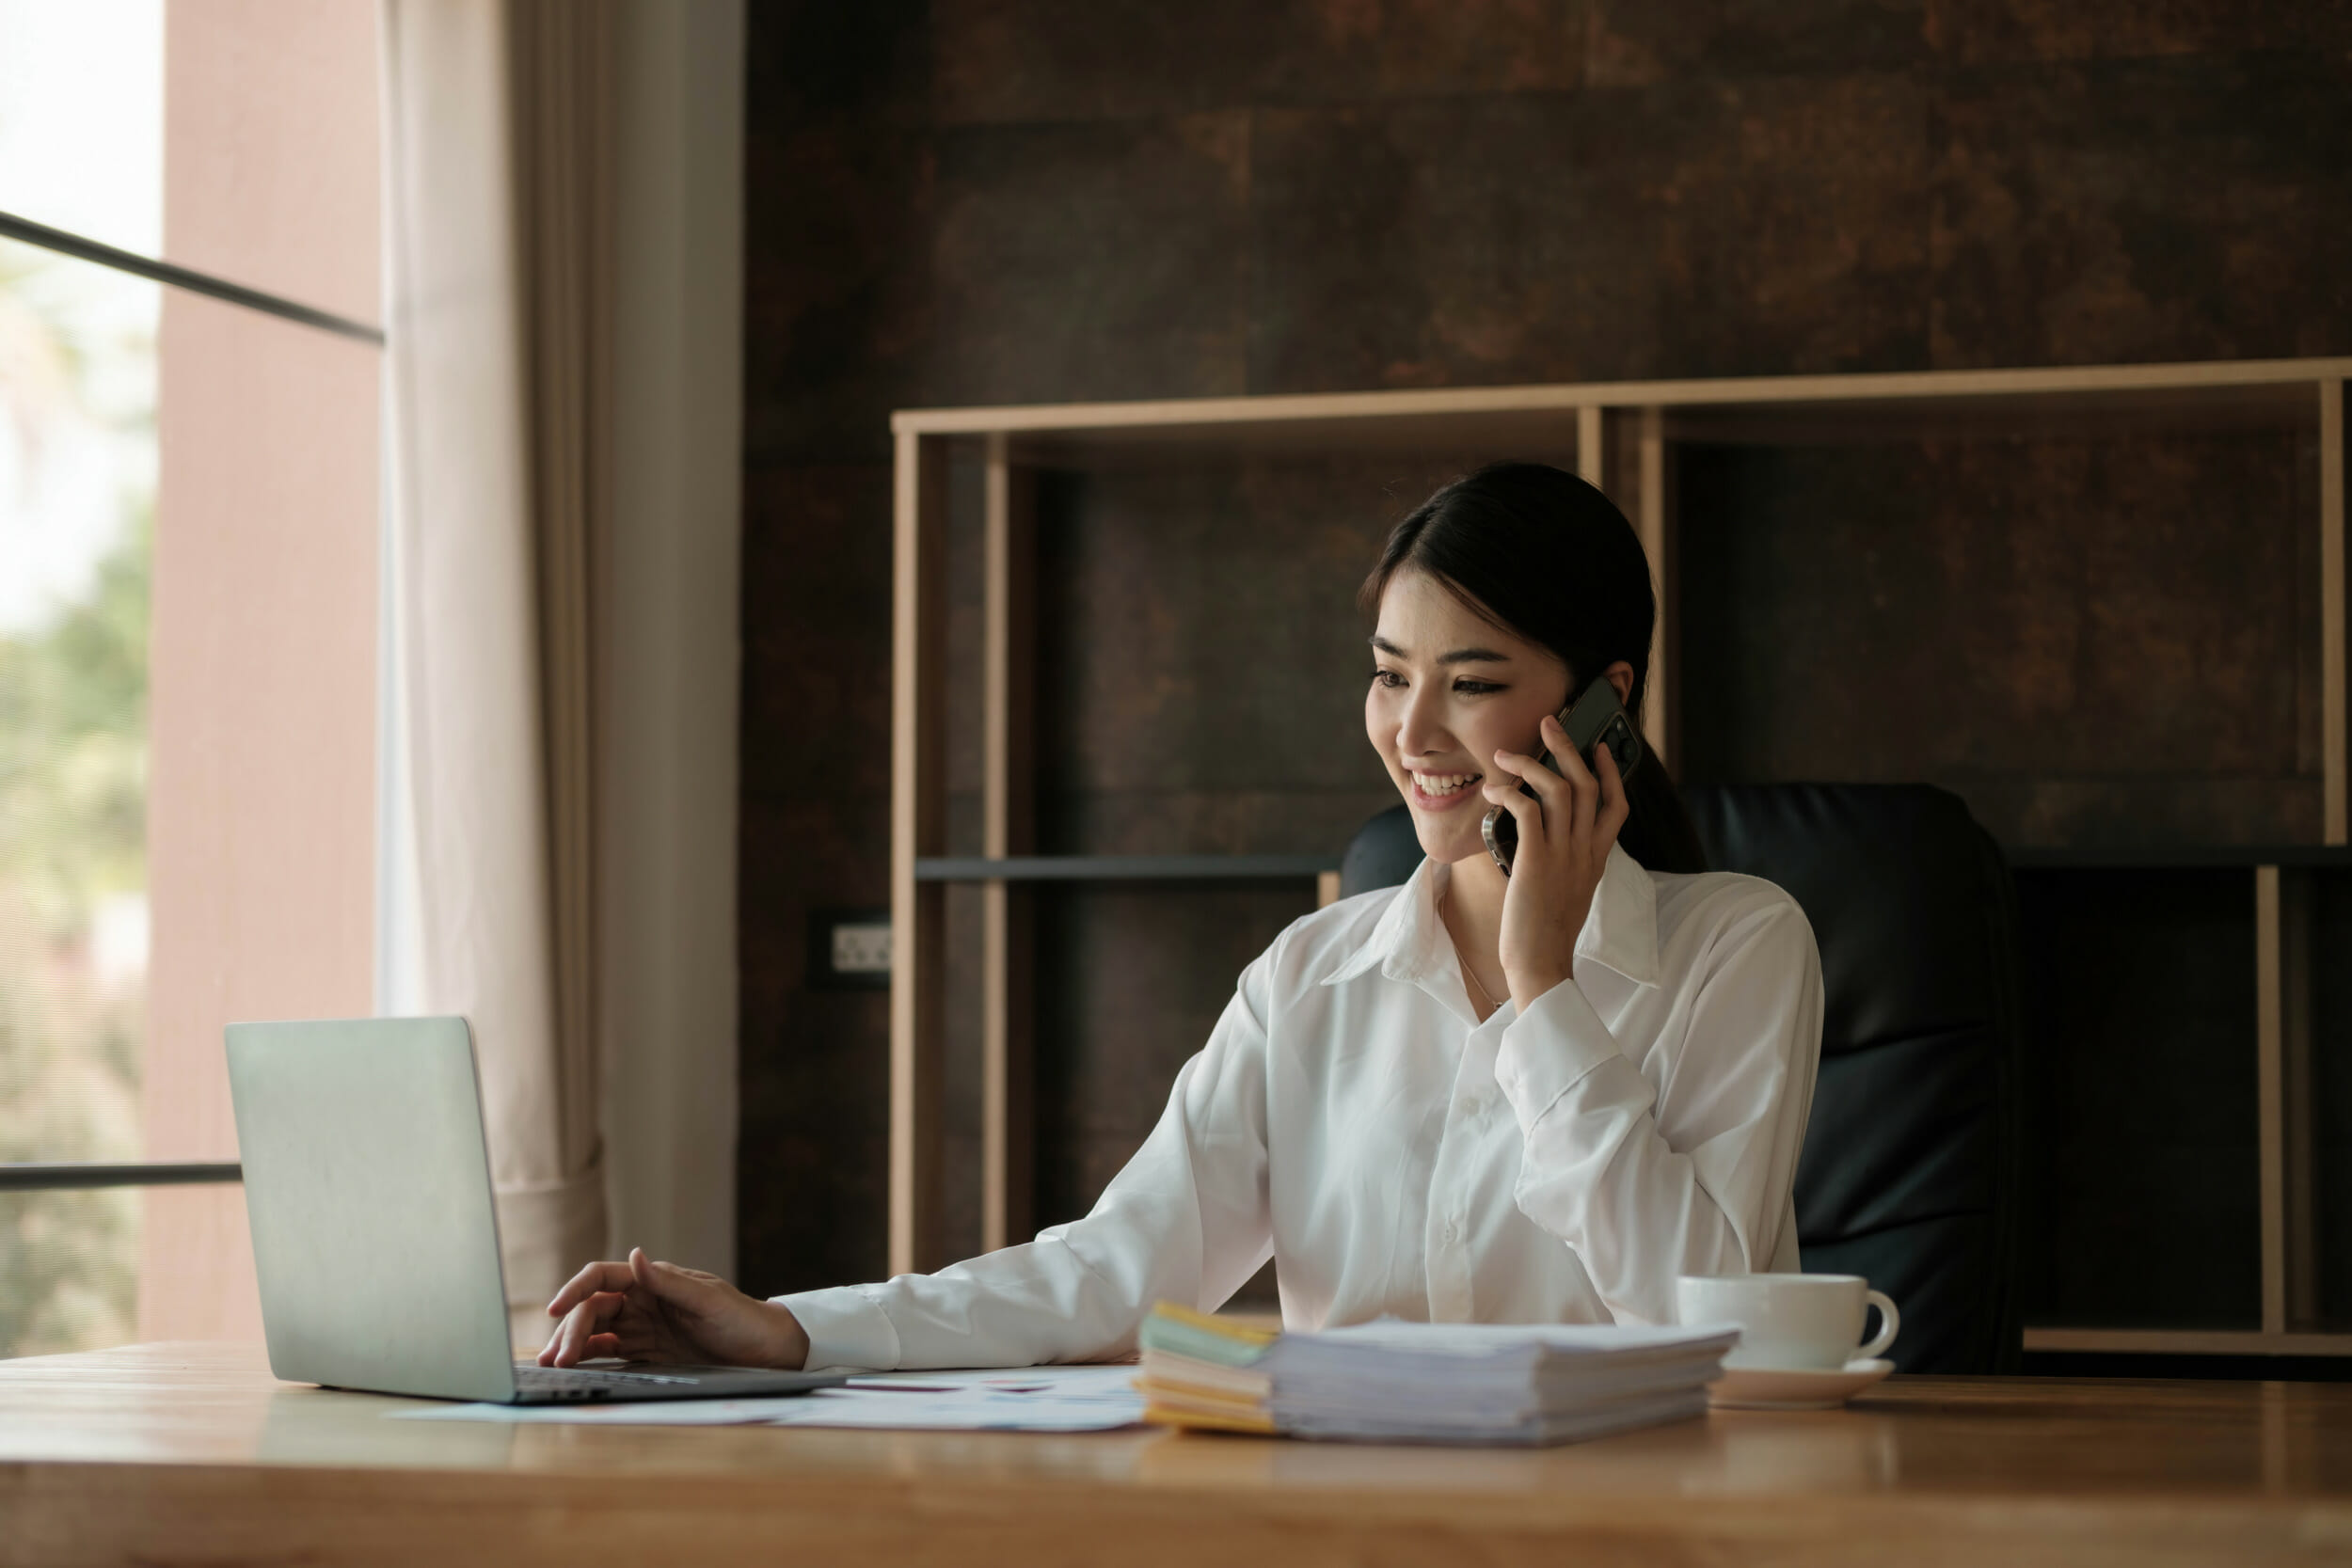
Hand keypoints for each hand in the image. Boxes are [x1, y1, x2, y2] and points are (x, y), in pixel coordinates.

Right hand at [538, 1247, 810, 1369]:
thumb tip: (634, 1257)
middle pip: (592, 1309)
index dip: (574, 1290)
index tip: (554, 1309)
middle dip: (570, 1330)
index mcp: (652, 1280)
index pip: (601, 1278)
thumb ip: (668, 1282)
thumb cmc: (740, 1318)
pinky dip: (587, 1359)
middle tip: (558, 1360)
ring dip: (571, 1346)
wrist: (763, 1351)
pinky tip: (572, 1369)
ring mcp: (642, 1327)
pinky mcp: (646, 1351)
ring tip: (552, 1366)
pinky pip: (608, 1353)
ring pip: (595, 1332)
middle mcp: (642, 1301)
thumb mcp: (707, 1299)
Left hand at [1481, 714, 1628, 1010]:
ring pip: (1559, 790)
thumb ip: (1568, 863)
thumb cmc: (1546, 933)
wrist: (1540, 964)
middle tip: (1549, 723)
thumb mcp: (1568, 892)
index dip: (1610, 773)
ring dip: (1530, 764)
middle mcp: (1585, 852)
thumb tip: (1550, 842)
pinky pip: (1527, 810)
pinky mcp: (1536, 860)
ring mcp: (1563, 855)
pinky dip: (1509, 793)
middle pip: (1588, 785)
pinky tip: (1493, 791)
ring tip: (1503, 755)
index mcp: (1595, 859)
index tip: (1600, 747)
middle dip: (1569, 748)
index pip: (1616, 806)